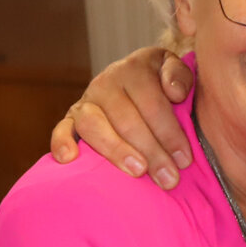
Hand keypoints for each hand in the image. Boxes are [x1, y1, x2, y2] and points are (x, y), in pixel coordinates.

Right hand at [49, 47, 195, 188]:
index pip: (152, 102)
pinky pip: (61, 129)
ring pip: (94, 125)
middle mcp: (106, 82)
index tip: (185, 160)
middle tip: (169, 178)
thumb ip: (180, 76)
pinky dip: (61, 143)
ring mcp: (86, 101)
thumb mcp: (176, 72)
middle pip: (126, 119)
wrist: (134, 85)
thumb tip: (174, 93)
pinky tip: (70, 159)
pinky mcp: (70, 119)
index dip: (170, 132)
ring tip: (137, 171)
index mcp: (134, 69)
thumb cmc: (161, 85)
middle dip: (151, 151)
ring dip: (117, 151)